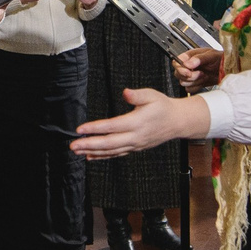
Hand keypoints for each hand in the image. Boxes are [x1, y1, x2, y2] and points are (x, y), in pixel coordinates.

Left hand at [72, 88, 206, 158]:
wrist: (177, 122)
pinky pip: (116, 154)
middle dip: (89, 145)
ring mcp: (135, 144)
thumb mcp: (152, 95)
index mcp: (138, 122)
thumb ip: (137, 95)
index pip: (112, 127)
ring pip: (111, 151)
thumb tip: (125, 93)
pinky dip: (103, 156)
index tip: (81, 129)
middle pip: (109, 143)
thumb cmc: (163, 107)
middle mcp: (135, 136)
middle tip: (73, 145)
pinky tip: (91, 156)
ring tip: (77, 151)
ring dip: (93, 151)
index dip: (95, 128)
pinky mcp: (134, 148)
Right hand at [174, 47, 222, 90]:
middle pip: (178, 74)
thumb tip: (188, 63)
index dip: (180, 68)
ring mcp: (191, 75)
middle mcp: (189, 66)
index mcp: (190, 56)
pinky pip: (189, 89)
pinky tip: (204, 81)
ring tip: (204, 75)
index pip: (176, 62)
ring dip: (195, 81)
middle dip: (189, 76)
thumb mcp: (211, 55)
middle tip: (200, 73)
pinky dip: (196, 86)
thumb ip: (199, 58)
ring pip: (183, 82)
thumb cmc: (221, 59)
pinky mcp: (195, 84)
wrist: (228, 69)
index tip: (188, 71)